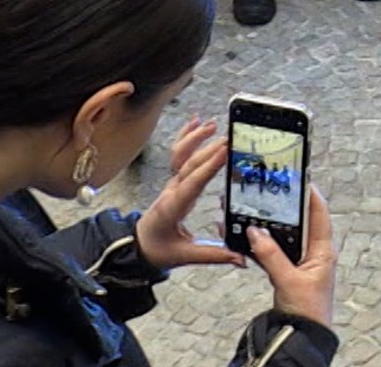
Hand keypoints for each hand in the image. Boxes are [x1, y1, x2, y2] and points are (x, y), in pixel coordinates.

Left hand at [135, 117, 244, 271]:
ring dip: (195, 138)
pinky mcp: (173, 182)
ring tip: (213, 125)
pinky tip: (196, 123)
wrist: (138, 247)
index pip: (192, 184)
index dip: (209, 166)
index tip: (224, 151)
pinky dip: (186, 136)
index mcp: (174, 208)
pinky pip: (178, 155)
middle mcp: (171, 191)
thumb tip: (242, 258)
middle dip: (208, 150)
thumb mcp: (186, 256)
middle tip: (229, 139)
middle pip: (189, 165)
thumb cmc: (158, 250)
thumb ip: (215, 255)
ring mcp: (171, 184)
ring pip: (181, 156)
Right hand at [248, 185, 335, 328]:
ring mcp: (299, 261)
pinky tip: (240, 235)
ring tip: (246, 207)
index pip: (319, 214)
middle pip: (297, 222)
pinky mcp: (285, 271)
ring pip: (281, 236)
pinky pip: (270, 252)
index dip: (310, 194)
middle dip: (280, 207)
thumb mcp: (289, 280)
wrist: (301, 336)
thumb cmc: (306, 310)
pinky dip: (257, 244)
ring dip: (264, 225)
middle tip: (266, 189)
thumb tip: (255, 231)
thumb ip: (271, 255)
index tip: (299, 177)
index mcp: (323, 250)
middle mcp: (313, 252)